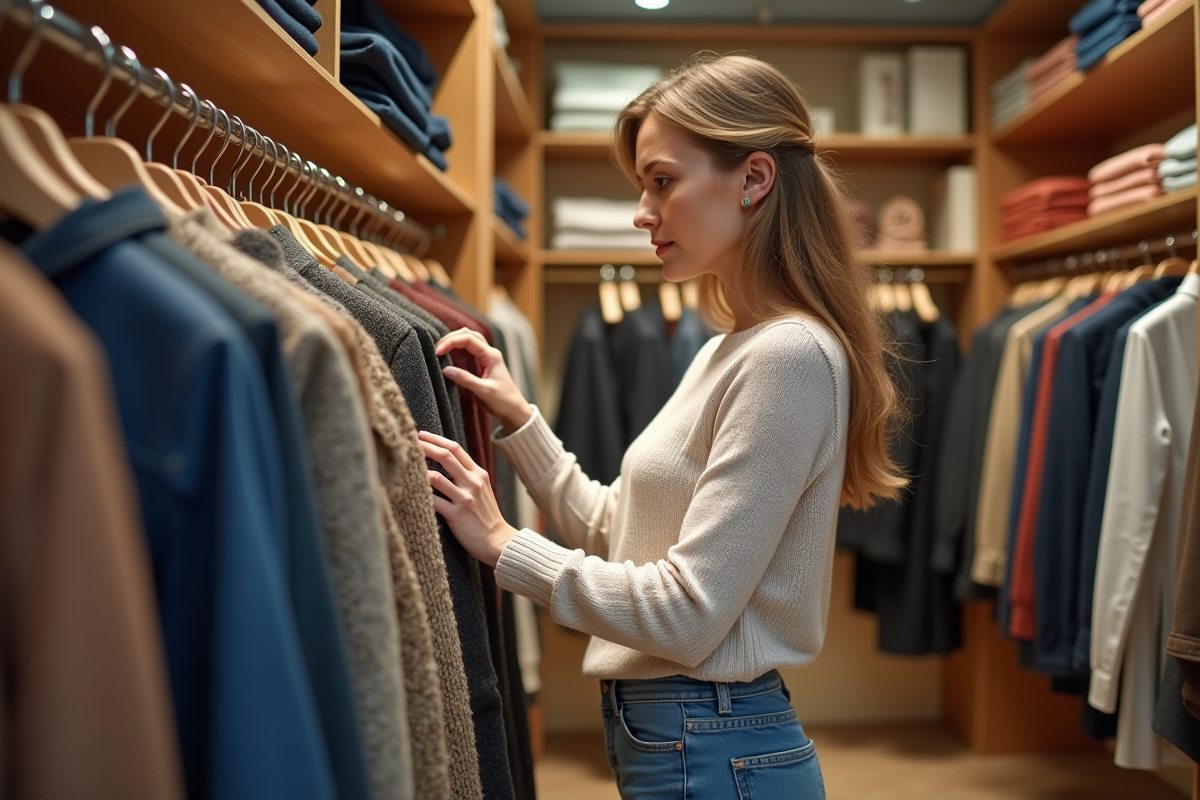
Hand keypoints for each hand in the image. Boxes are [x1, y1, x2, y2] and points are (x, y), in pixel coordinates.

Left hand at [419, 431, 517, 567]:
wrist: (497, 540)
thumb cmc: (485, 515)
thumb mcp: (482, 489)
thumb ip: (467, 475)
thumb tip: (444, 461)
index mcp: (478, 474)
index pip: (456, 448)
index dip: (436, 439)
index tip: (421, 435)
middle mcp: (473, 482)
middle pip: (446, 456)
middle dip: (425, 447)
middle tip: (410, 443)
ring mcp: (465, 498)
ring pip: (436, 477)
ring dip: (418, 470)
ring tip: (405, 466)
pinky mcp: (457, 515)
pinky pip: (434, 501)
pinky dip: (421, 494)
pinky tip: (410, 491)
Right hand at [435, 328, 532, 433]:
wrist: (514, 410)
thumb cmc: (503, 401)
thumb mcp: (483, 391)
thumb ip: (465, 379)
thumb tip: (445, 369)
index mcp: (491, 356)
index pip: (468, 339)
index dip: (451, 342)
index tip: (437, 352)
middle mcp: (489, 353)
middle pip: (468, 334)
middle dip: (451, 338)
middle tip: (436, 349)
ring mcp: (486, 357)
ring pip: (469, 339)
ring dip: (454, 340)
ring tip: (440, 349)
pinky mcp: (483, 364)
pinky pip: (469, 350)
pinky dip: (457, 348)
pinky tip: (448, 354)